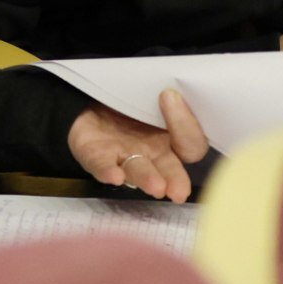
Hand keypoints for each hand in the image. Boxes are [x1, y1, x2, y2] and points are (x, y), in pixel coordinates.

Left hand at [68, 89, 210, 201]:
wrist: (91, 100)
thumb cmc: (130, 101)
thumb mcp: (153, 96)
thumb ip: (168, 99)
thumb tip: (175, 92)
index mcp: (171, 139)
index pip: (191, 144)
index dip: (186, 125)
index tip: (171, 96)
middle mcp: (151, 155)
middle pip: (168, 170)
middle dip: (174, 179)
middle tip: (179, 191)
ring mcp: (124, 157)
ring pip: (138, 171)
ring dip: (147, 178)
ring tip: (156, 187)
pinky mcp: (95, 156)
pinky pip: (101, 165)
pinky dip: (107, 171)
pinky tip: (114, 175)